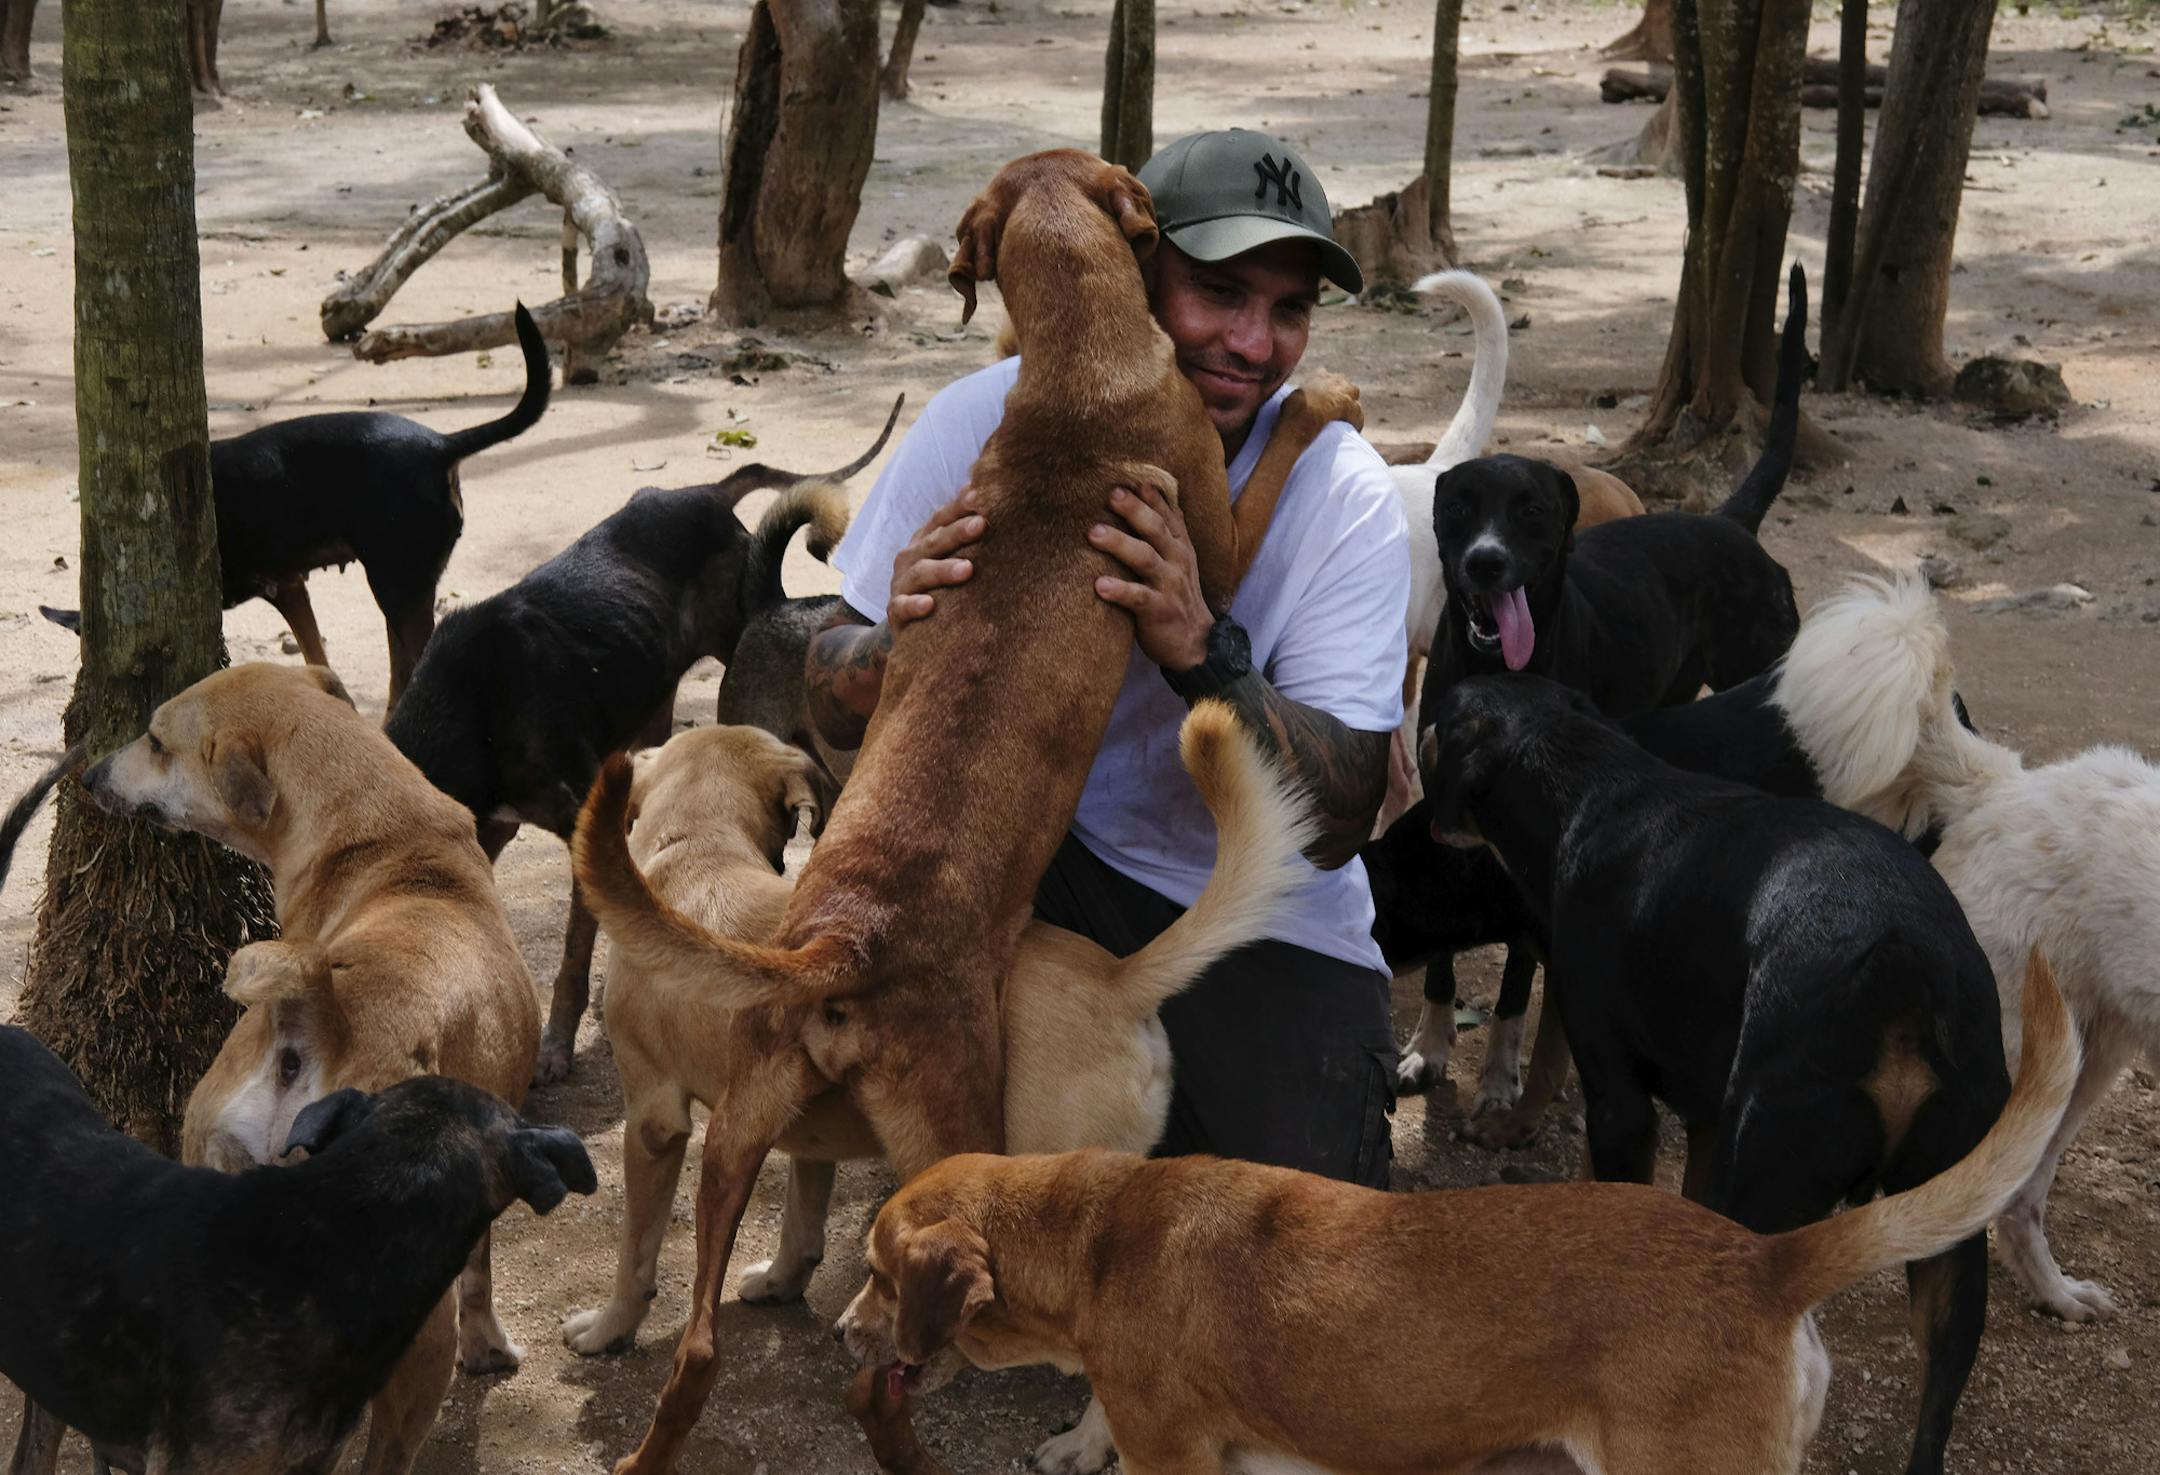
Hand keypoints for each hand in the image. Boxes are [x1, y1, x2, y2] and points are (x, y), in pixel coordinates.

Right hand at [889, 488, 984, 628]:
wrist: (914, 630)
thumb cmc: (944, 589)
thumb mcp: (954, 560)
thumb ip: (968, 537)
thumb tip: (992, 501)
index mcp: (926, 541)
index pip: (942, 519)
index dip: (959, 506)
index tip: (981, 496)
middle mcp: (911, 558)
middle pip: (934, 542)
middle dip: (957, 532)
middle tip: (981, 524)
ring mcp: (901, 584)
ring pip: (921, 573)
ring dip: (943, 570)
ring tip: (967, 570)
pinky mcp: (896, 612)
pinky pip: (903, 607)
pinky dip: (914, 605)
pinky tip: (929, 604)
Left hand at [1090, 482, 1211, 672]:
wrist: (1195, 643)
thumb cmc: (1177, 596)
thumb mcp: (1179, 560)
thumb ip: (1167, 528)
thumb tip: (1152, 490)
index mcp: (1180, 547)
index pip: (1167, 515)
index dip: (1151, 496)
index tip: (1130, 478)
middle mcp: (1177, 561)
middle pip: (1155, 530)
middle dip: (1134, 510)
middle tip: (1111, 494)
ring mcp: (1169, 586)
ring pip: (1145, 558)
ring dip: (1119, 544)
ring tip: (1093, 533)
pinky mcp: (1158, 611)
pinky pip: (1137, 598)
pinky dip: (1119, 590)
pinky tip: (1099, 586)